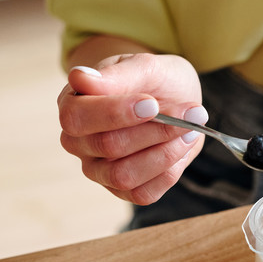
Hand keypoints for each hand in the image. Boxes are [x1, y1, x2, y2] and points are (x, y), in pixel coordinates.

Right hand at [57, 52, 206, 204]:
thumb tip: (80, 78)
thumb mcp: (144, 67)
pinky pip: (141, 194)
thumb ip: (117, 75)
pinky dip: (168, 172)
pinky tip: (181, 148)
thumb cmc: (154, 81)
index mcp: (73, 104)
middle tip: (189, 112)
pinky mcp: (122, 190)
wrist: (175, 98)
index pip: (77, 117)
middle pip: (106, 146)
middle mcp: (78, 141)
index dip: (114, 113)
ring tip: (189, 130)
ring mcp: (98, 169)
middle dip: (154, 130)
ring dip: (164, 153)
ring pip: (122, 175)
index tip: (152, 103)